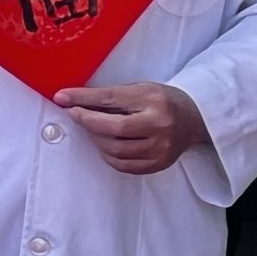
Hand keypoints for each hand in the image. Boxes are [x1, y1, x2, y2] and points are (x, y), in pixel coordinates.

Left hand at [52, 82, 206, 175]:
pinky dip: (108, 155)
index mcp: (154, 100)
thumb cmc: (161, 101)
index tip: (62, 98)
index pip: (111, 99)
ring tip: (93, 130)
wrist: (194, 118)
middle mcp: (160, 125)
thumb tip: (68, 99)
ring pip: (116, 150)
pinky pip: (124, 165)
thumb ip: (107, 96)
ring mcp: (161, 148)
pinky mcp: (159, 164)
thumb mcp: (138, 89)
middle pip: (113, 129)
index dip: (83, 100)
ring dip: (96, 140)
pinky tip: (106, 145)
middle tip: (76, 115)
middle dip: (87, 122)